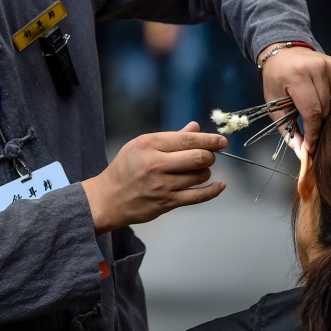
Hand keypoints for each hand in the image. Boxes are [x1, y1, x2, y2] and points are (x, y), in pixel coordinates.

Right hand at [82, 122, 225, 235]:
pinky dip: (213, 190)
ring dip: (205, 171)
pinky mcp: (167, 203)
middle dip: (209, 155)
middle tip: (208, 155)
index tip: (222, 140)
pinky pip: (198, 196)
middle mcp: (156, 164)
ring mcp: (162, 185)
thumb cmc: (125, 168)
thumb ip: (170, 138)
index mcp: (148, 145)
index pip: (187, 140)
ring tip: (196, 170)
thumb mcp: (141, 145)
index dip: (209, 139)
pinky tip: (220, 185)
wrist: (109, 198)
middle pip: (198, 157)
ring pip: (200, 176)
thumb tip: (196, 128)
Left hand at [258, 44, 330, 152]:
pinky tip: (319, 93)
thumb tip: (301, 152)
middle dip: (316, 122)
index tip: (311, 147)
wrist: (283, 52)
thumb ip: (287, 128)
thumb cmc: (276, 79)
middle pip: (326, 109)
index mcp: (297, 75)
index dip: (313, 132)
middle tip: (307, 123)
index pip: (312, 111)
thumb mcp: (273, 103)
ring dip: (324, 110)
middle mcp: (317, 67)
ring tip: (310, 104)